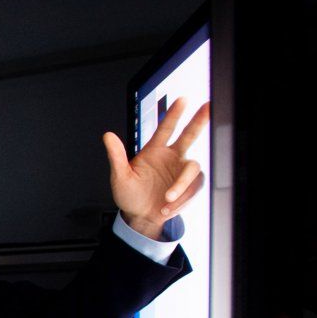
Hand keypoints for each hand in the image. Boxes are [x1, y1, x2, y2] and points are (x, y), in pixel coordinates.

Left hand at [102, 98, 210, 238]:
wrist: (139, 217)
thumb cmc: (129, 195)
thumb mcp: (119, 177)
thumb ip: (116, 156)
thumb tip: (107, 136)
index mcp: (154, 150)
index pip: (165, 128)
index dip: (173, 114)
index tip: (182, 100)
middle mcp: (171, 157)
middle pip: (189, 135)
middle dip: (199, 120)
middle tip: (209, 106)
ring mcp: (181, 171)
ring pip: (193, 168)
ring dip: (182, 185)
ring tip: (167, 198)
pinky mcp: (189, 186)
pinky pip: (193, 188)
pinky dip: (182, 199)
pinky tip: (168, 207)